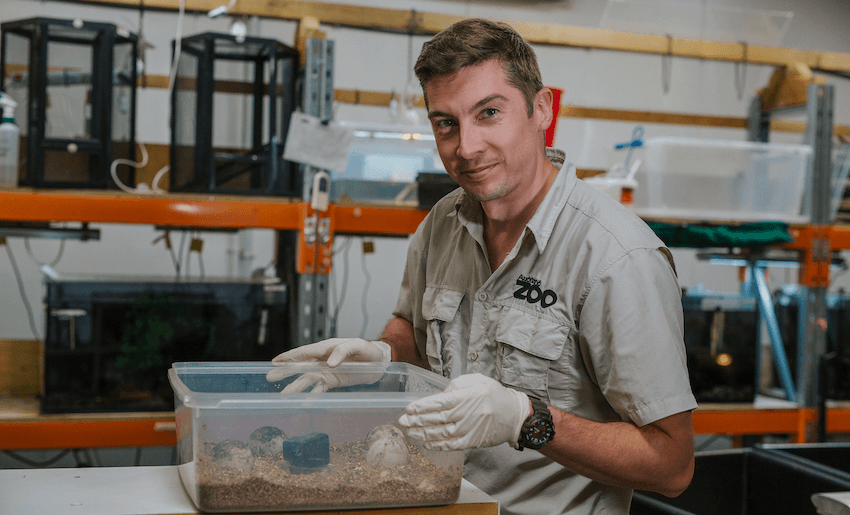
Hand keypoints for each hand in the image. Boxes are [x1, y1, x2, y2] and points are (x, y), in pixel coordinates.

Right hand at [266, 338, 391, 392]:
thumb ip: (344, 351)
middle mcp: (323, 360)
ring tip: (283, 396)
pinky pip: (319, 388)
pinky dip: (312, 395)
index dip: (290, 356)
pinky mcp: (333, 381)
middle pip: (301, 366)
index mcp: (327, 348)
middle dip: (286, 372)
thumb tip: (329, 362)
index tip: (276, 361)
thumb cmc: (368, 350)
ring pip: (308, 379)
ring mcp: (327, 371)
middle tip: (270, 377)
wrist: (380, 362)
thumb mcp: (358, 346)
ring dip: (296, 387)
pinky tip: (303, 403)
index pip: (305, 352)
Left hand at [398, 373, 531, 449]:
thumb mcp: (478, 381)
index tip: (409, 408)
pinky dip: (438, 445)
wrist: (514, 415)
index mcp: (468, 396)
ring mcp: (470, 429)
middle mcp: (468, 414)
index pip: (441, 402)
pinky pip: (452, 445)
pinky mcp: (473, 441)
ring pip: (442, 433)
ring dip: (423, 433)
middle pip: (438, 419)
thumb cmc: (494, 395)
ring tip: (409, 432)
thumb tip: (441, 394)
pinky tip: (426, 443)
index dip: (423, 406)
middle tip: (402, 421)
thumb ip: (458, 384)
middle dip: (417, 420)